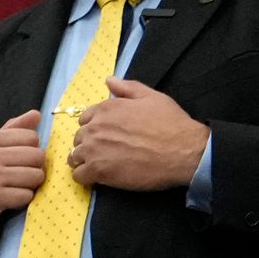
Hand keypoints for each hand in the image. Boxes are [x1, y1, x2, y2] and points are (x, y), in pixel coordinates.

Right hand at [0, 113, 44, 245]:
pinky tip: (9, 200)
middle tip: (19, 177)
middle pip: (37, 155)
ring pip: (35, 176)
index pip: (30, 136)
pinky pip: (26, 196)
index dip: (30, 150)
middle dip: (34, 168)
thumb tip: (36, 114)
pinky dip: (22, 201)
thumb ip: (9, 131)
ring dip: (29, 186)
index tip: (18, 161)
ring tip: (15, 188)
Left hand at [65, 78, 208, 191]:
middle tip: (108, 152)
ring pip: (75, 157)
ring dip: (85, 161)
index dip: (95, 128)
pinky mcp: (97, 171)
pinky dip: (87, 177)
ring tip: (104, 165)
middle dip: (89, 145)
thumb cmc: (170, 124)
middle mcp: (94, 128)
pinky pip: (78, 176)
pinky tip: (101, 177)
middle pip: (79, 139)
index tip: (108, 136)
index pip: (85, 120)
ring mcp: (93, 150)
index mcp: (105, 109)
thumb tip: (109, 80)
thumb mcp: (152, 97)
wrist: (183, 151)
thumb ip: (127, 88)